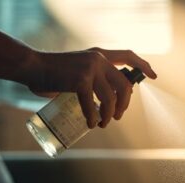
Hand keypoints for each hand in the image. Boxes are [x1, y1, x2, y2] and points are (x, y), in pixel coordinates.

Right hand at [20, 47, 156, 127]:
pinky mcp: (80, 80)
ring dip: (109, 115)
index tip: (154, 76)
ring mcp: (90, 68)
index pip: (128, 56)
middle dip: (124, 105)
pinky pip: (93, 104)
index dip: (143, 66)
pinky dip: (92, 117)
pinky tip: (90, 124)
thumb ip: (93, 79)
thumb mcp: (78, 70)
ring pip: (110, 98)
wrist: (31, 66)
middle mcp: (98, 59)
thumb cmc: (51, 73)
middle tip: (117, 117)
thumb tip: (105, 101)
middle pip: (124, 85)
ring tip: (102, 123)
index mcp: (99, 55)